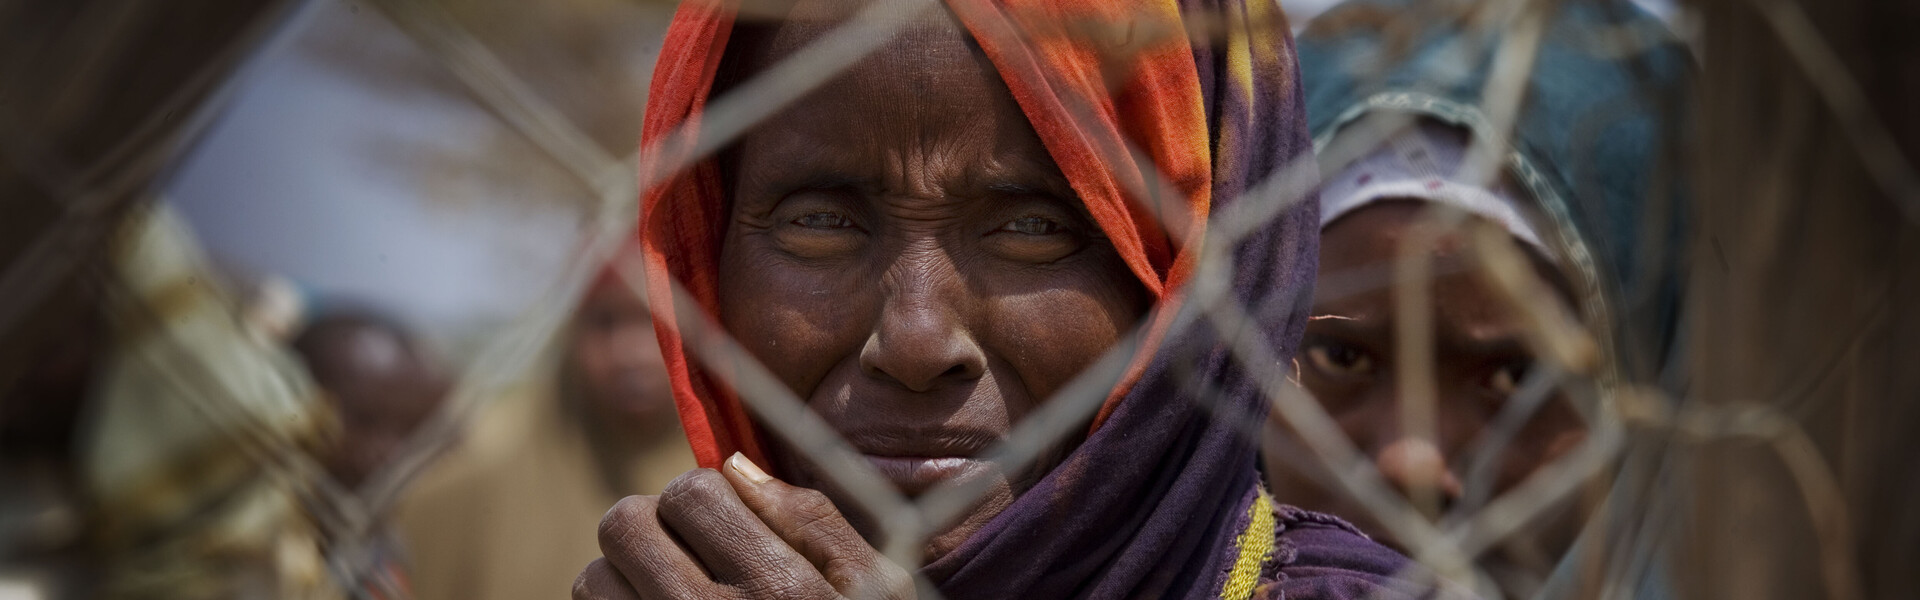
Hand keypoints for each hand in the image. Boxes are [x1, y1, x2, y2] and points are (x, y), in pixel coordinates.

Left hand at [574, 452, 915, 599]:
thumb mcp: (878, 587)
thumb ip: (815, 521)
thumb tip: (737, 467)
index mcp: (777, 588)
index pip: (690, 493)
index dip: (704, 494)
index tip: (723, 520)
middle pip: (625, 525)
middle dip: (654, 522)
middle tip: (687, 548)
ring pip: (593, 579)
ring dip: (625, 574)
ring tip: (670, 589)